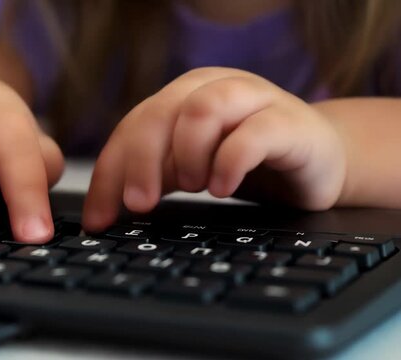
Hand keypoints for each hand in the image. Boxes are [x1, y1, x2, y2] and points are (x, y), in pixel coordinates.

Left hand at [83, 67, 346, 231]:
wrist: (317, 158)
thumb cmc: (248, 163)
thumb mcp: (190, 170)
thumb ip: (154, 180)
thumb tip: (106, 214)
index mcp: (181, 97)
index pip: (130, 129)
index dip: (108, 175)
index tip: (99, 220)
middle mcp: (213, 88)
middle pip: (158, 113)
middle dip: (140, 162)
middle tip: (139, 204)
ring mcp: (253, 99)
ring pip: (202, 109)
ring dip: (187, 155)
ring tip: (193, 188)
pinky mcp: (289, 122)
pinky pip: (253, 134)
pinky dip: (229, 163)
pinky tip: (222, 188)